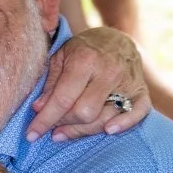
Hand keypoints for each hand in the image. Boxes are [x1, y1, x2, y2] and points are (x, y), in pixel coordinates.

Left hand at [28, 25, 150, 142]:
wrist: (116, 37)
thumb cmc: (83, 49)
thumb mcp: (61, 58)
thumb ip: (50, 84)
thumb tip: (39, 109)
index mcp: (85, 59)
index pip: (63, 99)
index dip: (45, 120)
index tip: (32, 134)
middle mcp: (108, 71)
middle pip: (84, 113)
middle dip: (64, 124)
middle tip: (53, 126)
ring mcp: (127, 81)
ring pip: (104, 119)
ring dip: (82, 131)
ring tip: (65, 132)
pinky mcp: (141, 91)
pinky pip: (137, 114)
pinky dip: (124, 125)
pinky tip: (108, 131)